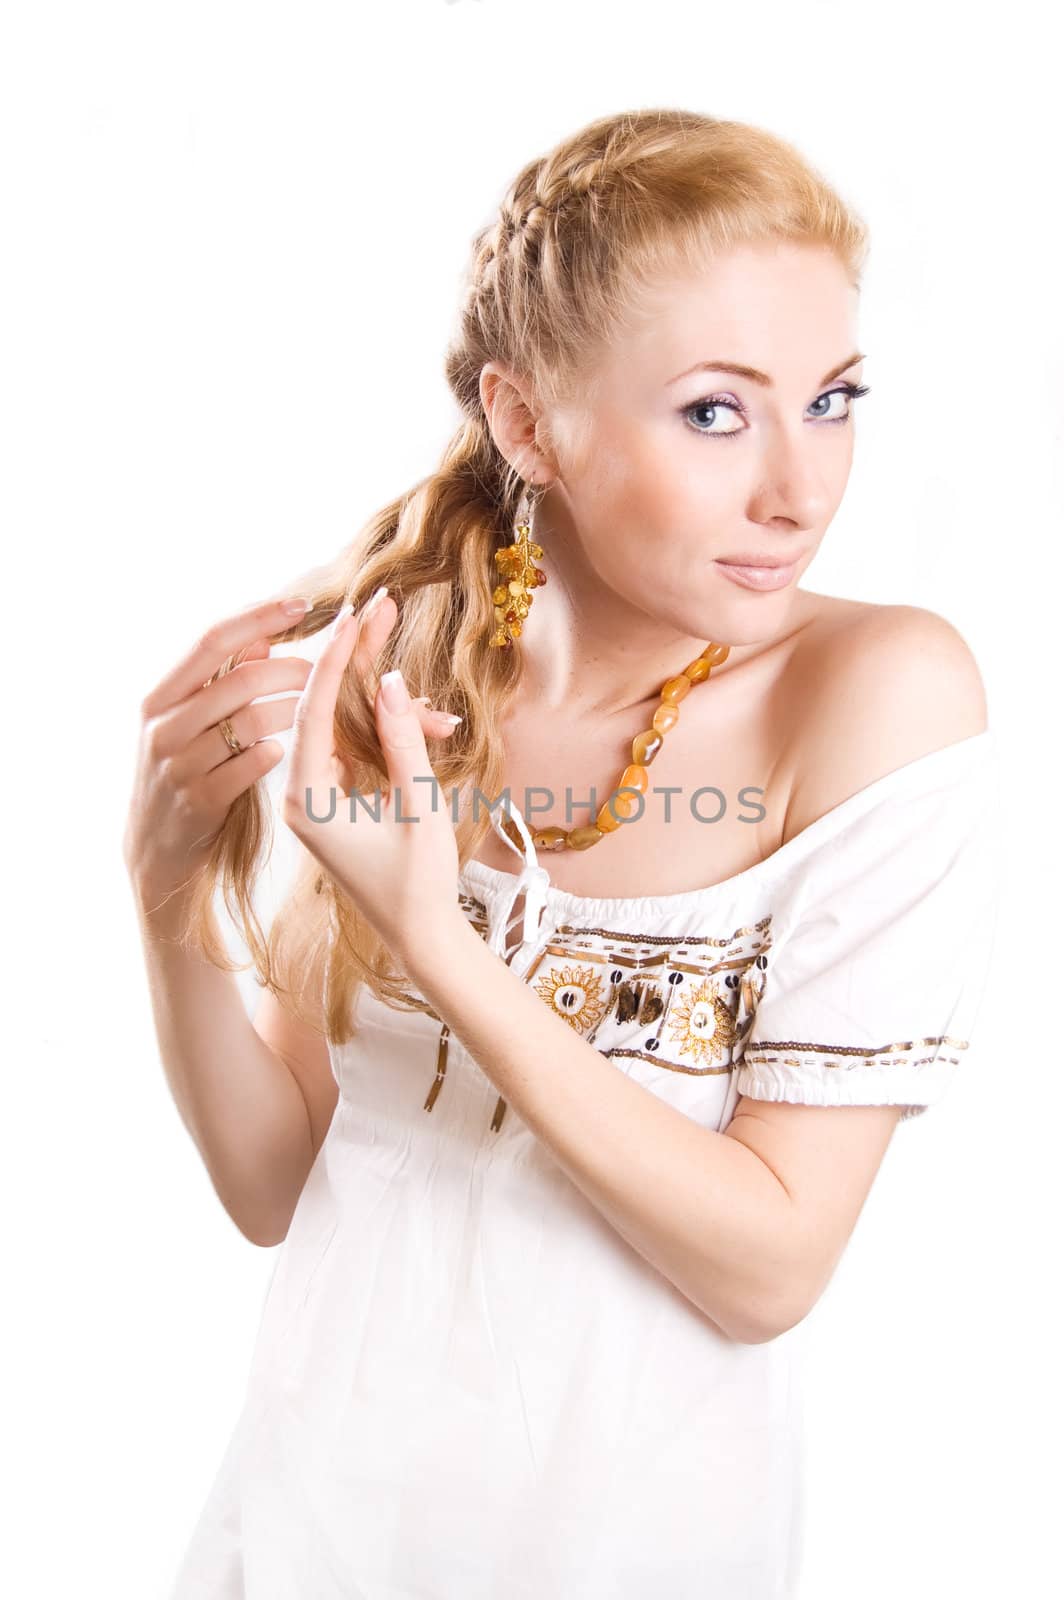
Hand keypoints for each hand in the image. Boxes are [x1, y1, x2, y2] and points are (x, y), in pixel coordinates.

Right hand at [124, 595, 318, 910]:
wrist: (156, 844)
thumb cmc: (185, 768)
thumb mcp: (189, 721)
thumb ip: (221, 678)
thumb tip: (260, 634)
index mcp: (161, 695)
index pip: (213, 640)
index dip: (259, 617)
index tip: (304, 604)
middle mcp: (164, 725)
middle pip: (240, 679)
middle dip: (293, 670)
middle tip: (328, 672)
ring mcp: (179, 764)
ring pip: (251, 722)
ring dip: (295, 710)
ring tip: (319, 710)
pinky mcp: (200, 800)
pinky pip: (250, 766)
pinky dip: (278, 751)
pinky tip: (292, 749)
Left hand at [281, 589, 463, 961]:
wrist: (422, 937)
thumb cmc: (420, 882)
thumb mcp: (418, 806)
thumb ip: (401, 740)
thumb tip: (386, 679)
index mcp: (304, 799)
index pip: (313, 710)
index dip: (336, 657)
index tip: (357, 613)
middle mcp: (299, 793)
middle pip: (323, 707)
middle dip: (357, 662)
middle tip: (382, 609)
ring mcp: (315, 796)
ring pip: (345, 726)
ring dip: (388, 708)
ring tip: (440, 713)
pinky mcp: (335, 799)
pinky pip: (355, 747)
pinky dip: (388, 733)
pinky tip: (428, 726)